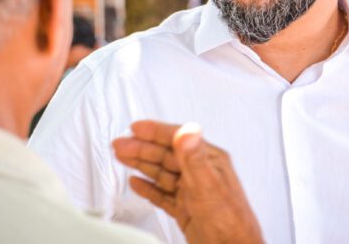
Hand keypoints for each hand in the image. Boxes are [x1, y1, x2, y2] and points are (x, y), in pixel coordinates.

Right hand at [112, 120, 263, 243]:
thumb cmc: (229, 220)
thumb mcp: (207, 184)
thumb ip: (194, 157)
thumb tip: (187, 130)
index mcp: (208, 160)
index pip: (177, 139)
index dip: (155, 132)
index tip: (136, 128)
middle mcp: (199, 173)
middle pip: (165, 155)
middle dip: (141, 148)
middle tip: (119, 145)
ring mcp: (191, 191)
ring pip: (161, 173)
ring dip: (141, 164)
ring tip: (122, 157)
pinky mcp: (185, 209)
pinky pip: (162, 194)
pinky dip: (148, 188)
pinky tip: (137, 183)